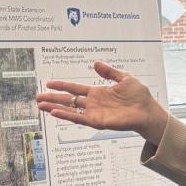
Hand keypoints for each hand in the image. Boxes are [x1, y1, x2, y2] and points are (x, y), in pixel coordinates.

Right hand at [36, 62, 167, 143]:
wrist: (148, 110)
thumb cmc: (139, 96)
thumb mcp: (124, 78)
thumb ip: (109, 72)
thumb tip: (96, 63)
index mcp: (97, 93)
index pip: (75, 89)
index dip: (62, 86)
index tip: (49, 83)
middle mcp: (93, 104)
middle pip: (68, 100)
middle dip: (53, 99)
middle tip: (38, 97)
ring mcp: (94, 113)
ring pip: (70, 110)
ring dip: (55, 108)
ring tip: (41, 106)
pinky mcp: (98, 122)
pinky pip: (79, 119)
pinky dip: (67, 115)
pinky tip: (55, 112)